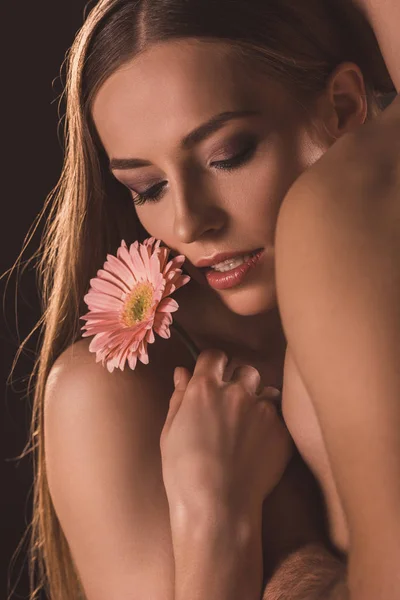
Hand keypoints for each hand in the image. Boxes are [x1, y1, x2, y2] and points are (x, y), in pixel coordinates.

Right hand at [160, 349, 293, 520]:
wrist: (217, 506)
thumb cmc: (183, 472)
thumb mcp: (170, 431)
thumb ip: (179, 397)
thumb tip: (182, 373)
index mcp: (205, 388)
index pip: (214, 356)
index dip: (213, 363)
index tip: (213, 374)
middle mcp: (236, 391)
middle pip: (245, 370)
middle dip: (239, 382)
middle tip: (232, 404)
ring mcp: (262, 409)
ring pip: (267, 390)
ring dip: (259, 400)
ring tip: (251, 423)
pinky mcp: (281, 430)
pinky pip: (280, 416)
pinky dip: (272, 424)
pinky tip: (260, 443)